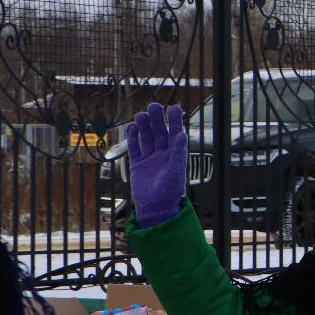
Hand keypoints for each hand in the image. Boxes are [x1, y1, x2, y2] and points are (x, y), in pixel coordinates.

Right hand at [126, 103, 187, 228]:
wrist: (155, 208)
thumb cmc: (170, 192)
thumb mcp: (175, 171)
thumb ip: (178, 153)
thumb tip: (182, 134)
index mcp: (176, 155)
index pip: (175, 134)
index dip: (174, 121)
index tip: (172, 107)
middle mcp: (163, 154)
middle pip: (160, 132)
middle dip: (157, 120)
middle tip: (153, 106)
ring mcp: (150, 158)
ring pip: (147, 138)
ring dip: (144, 126)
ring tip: (141, 115)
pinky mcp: (137, 164)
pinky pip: (135, 148)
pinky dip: (133, 138)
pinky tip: (131, 128)